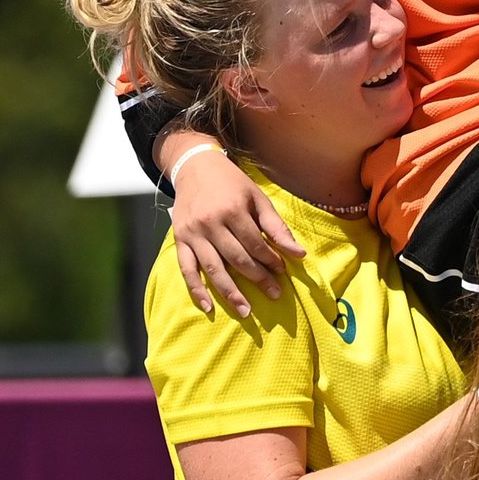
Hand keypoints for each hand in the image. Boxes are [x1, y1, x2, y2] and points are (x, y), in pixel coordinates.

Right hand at [170, 144, 303, 315]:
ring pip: (213, 268)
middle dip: (257, 278)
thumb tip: (298, 253)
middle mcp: (211, 224)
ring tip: (245, 311)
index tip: (282, 271)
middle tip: (274, 294)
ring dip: (230, 292)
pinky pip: (186, 269)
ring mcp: (193, 234)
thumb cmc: (232, 184)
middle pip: (237, 258)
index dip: (271, 259)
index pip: (256, 244)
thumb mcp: (258, 198)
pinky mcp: (180, 240)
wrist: (195, 168)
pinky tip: (208, 306)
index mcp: (233, 210)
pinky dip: (196, 290)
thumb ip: (276, 226)